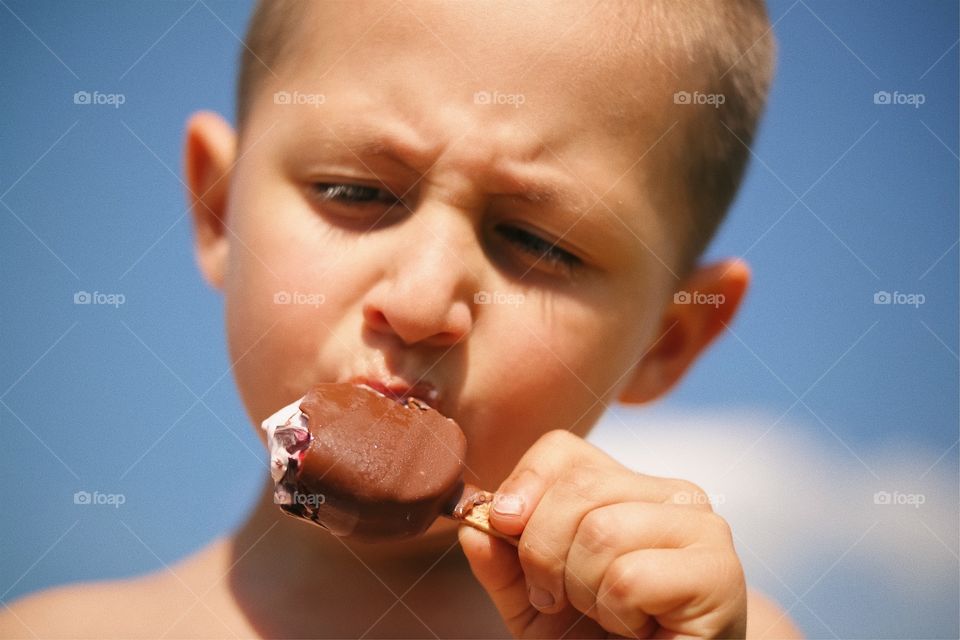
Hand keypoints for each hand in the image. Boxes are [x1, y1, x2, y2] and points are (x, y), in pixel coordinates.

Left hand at [459, 430, 746, 637]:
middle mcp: (671, 493)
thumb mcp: (532, 601)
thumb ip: (501, 561)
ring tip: (608, 616)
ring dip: (584, 590)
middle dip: (544, 554)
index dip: (522, 488)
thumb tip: (471, 522)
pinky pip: (630, 576)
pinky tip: (638, 628)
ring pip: (602, 530)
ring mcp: (701, 526)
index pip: (561, 449)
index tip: (507, 534)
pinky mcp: (718, 571)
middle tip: (558, 599)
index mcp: (626, 486)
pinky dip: (616, 614)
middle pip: (577, 487)